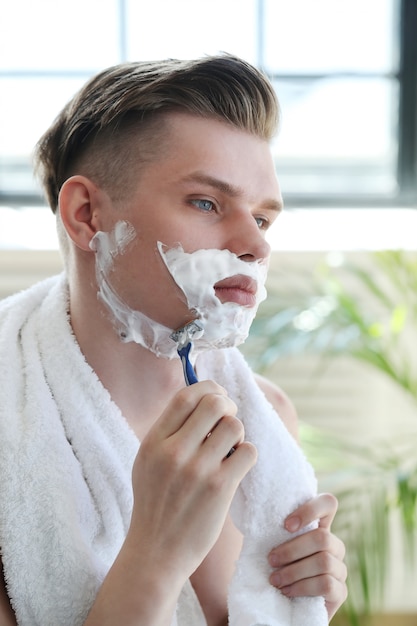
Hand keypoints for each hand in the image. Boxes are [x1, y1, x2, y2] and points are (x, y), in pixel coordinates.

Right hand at [128, 380, 256, 586]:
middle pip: (215, 404)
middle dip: (228, 406)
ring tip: (229, 448)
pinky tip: (235, 466)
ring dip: (238, 433)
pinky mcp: (220, 488)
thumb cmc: (155, 503)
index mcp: (153, 442)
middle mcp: (174, 451)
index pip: (186, 396)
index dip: (208, 388)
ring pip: (235, 426)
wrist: (156, 552)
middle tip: (227, 420)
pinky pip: (248, 452)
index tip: (217, 396)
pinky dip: (246, 455)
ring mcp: (198, 470)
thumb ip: (168, 431)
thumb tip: (200, 399)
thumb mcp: (147, 461)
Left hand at [268, 493, 347, 620]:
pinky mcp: (340, 592)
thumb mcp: (276, 547)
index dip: (310, 510)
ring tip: (275, 579)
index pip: (328, 503)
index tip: (286, 525)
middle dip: (292, 549)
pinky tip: (287, 591)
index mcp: (320, 527)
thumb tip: (254, 509)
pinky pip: (326, 584)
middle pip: (323, 537)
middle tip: (271, 559)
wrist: (284, 607)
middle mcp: (334, 546)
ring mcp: (340, 569)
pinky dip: (302, 587)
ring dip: (294, 571)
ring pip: (324, 561)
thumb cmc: (277, 569)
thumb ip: (275, 532)